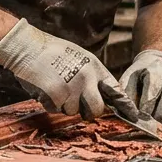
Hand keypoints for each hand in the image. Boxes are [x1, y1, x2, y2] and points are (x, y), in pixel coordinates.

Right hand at [0, 19, 135, 119]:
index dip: (125, 105)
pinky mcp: (55, 95)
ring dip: (64, 105)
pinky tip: (45, 87)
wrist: (27, 46)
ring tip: (55, 85)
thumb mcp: (79, 57)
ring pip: (73, 111)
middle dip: (88, 111)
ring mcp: (71, 87)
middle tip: (76, 102)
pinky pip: (56, 110)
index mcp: (94, 67)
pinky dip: (49, 104)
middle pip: (97, 109)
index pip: (115, 90)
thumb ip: (92, 75)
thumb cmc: (52, 52)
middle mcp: (86, 78)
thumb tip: (102, 95)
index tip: (134, 115)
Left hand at [121, 49, 161, 123]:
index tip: (139, 118)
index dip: (144, 111)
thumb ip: (127, 95)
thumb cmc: (140, 76)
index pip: (151, 96)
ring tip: (160, 122)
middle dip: (157, 118)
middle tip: (150, 124)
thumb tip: (131, 115)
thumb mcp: (129, 79)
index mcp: (155, 71)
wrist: (158, 64)